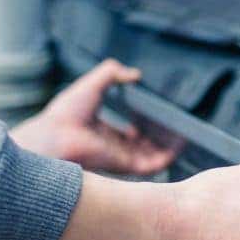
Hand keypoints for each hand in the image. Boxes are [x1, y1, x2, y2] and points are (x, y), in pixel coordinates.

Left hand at [10, 59, 176, 173]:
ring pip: (151, 157)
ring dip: (168, 149)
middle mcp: (112, 147)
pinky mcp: (125, 165)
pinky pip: (152, 166)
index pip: (128, 135)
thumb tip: (134, 73)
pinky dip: (167, 157)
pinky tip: (178, 146)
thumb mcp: (93, 83)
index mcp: (102, 132)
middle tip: (176, 129)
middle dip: (160, 140)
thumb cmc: (67, 112)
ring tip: (184, 136)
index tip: (157, 118)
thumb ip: (112, 73)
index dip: (144, 127)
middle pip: (142, 147)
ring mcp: (119, 158)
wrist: (55, 135)